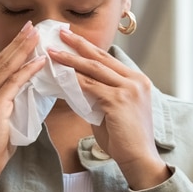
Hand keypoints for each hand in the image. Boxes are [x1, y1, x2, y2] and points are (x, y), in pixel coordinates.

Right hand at [0, 21, 45, 183]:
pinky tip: (39, 61)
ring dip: (23, 50)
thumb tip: (23, 89)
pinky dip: (27, 70)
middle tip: (31, 27)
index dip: (8, 50)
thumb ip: (3, 101)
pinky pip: (14, 83)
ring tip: (37, 36)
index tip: (22, 37)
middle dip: (17, 42)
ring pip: (6, 67)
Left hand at [49, 30, 169, 189]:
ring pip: (93, 69)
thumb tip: (77, 86)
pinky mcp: (118, 100)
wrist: (139, 159)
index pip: (109, 59)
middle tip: (61, 32)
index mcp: (137, 80)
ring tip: (53, 52)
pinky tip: (59, 74)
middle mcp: (135, 80)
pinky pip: (90, 86)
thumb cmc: (125, 139)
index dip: (89, 49)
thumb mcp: (114, 111)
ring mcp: (128, 89)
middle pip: (101, 57)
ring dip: (70, 59)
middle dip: (78, 44)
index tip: (72, 39)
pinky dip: (72, 79)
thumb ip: (100, 96)